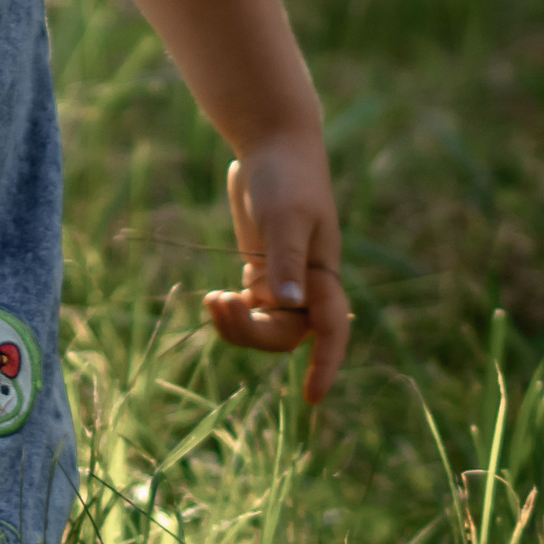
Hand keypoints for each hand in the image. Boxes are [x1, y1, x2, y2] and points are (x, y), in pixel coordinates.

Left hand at [203, 145, 349, 402]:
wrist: (271, 144)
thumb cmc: (285, 177)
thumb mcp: (284, 216)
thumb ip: (284, 259)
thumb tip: (288, 303)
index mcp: (324, 276)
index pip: (331, 332)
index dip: (326, 366)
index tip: (311, 399)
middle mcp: (307, 284)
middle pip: (287, 336)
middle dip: (253, 334)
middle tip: (217, 303)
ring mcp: (282, 279)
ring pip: (265, 327)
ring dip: (238, 325)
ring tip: (211, 301)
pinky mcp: (261, 269)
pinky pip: (250, 310)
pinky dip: (232, 312)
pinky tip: (215, 299)